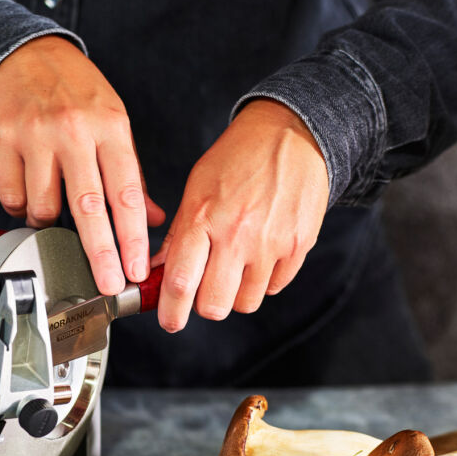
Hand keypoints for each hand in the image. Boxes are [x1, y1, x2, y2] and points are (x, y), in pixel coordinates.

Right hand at [0, 36, 165, 294]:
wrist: (25, 54)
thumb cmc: (74, 91)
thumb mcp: (113, 122)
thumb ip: (130, 173)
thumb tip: (151, 219)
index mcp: (109, 126)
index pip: (125, 192)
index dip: (131, 237)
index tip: (134, 269)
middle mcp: (72, 130)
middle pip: (87, 206)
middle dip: (100, 252)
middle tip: (108, 283)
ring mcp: (34, 135)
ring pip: (43, 207)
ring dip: (50, 222)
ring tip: (53, 208)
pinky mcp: (1, 140)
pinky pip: (11, 198)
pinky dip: (20, 207)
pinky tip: (28, 192)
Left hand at [154, 98, 328, 331]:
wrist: (291, 134)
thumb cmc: (237, 159)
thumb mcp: (196, 189)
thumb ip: (177, 234)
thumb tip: (158, 271)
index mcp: (203, 218)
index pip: (180, 281)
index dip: (171, 311)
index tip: (169, 320)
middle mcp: (237, 235)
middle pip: (214, 305)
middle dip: (204, 307)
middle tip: (202, 292)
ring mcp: (271, 243)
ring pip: (245, 303)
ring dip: (234, 295)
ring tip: (233, 267)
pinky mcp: (298, 246)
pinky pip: (274, 288)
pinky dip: (262, 282)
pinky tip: (257, 257)